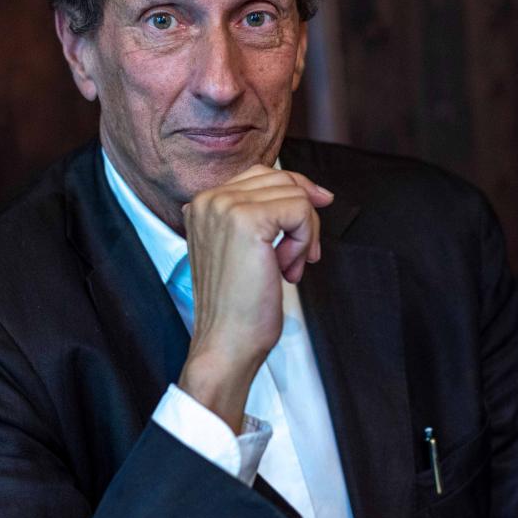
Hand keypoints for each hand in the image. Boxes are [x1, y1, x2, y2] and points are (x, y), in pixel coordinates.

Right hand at [176, 165, 333, 432]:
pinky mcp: (247, 220)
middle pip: (282, 180)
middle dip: (303, 219)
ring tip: (287, 268)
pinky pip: (299, 210)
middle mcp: (208, 199)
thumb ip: (264, 215)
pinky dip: (304, 240)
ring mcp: (225, 207)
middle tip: (299, 258)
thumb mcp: (245, 249)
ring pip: (294, 194)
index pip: (262, 175)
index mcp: (202, 204)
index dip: (295, 193)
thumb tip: (314, 192)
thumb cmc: (237, 306)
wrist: (225, 342)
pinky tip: (286, 269)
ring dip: (304, 234)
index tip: (315, 213)